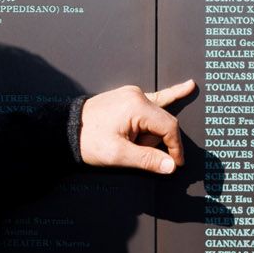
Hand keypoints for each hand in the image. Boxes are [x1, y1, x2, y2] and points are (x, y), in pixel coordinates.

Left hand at [80, 79, 196, 174]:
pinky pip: (155, 99)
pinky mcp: (129, 97)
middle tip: (133, 152)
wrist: (65, 129)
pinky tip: (188, 86)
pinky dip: (171, 95)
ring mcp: (133, 94)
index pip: (169, 127)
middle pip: (163, 122)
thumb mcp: (118, 154)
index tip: (175, 164)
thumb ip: (147, 159)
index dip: (175, 148)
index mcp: (137, 106)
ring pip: (156, 117)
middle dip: (155, 142)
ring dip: (148, 134)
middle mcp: (137, 95)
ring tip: (124, 140)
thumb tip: (171, 166)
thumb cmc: (89, 141)